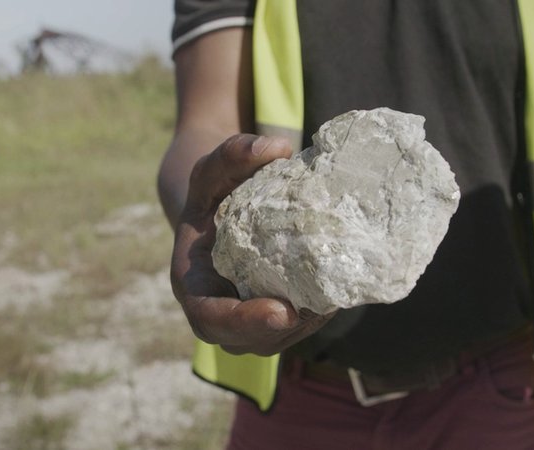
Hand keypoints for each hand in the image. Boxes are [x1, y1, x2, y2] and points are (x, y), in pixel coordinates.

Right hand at [170, 134, 334, 355]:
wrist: (221, 211)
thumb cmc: (213, 192)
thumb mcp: (214, 169)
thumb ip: (232, 154)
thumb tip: (276, 147)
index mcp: (193, 284)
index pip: (210, 318)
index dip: (243, 321)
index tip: (281, 311)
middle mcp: (217, 309)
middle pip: (248, 340)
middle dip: (284, 330)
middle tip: (319, 308)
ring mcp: (245, 319)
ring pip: (276, 339)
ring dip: (306, 324)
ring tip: (334, 297)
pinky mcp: (272, 317)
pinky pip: (294, 328)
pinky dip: (317, 314)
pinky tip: (340, 290)